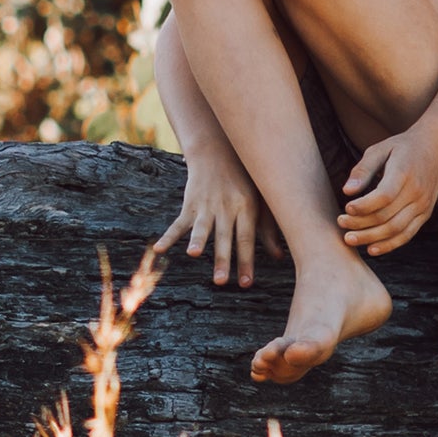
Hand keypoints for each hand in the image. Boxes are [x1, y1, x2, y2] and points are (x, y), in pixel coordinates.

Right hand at [167, 149, 266, 285]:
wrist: (217, 153)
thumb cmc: (243, 182)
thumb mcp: (258, 202)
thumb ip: (267, 230)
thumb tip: (279, 257)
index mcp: (246, 208)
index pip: (246, 238)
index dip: (246, 261)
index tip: (246, 283)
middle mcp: (226, 207)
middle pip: (225, 237)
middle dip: (223, 260)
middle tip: (221, 282)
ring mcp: (206, 206)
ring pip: (202, 227)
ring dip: (198, 241)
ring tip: (194, 254)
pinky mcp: (190, 205)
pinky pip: (178, 224)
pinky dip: (168, 236)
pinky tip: (158, 249)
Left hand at [336, 127, 437, 254]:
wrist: (436, 149)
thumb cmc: (401, 147)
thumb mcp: (379, 149)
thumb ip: (362, 170)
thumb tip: (346, 191)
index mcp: (404, 173)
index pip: (384, 196)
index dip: (364, 206)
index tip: (346, 208)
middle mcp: (417, 192)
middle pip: (387, 216)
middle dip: (360, 224)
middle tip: (340, 224)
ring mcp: (423, 206)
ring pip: (396, 229)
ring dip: (371, 238)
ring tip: (349, 239)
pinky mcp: (425, 214)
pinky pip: (407, 235)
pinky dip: (389, 245)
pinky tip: (371, 249)